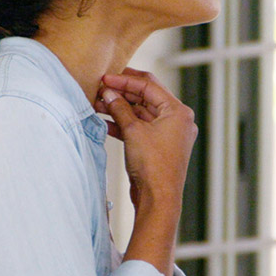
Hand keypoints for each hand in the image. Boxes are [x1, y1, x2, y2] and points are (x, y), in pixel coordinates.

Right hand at [97, 68, 195, 207]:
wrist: (158, 198)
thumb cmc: (153, 166)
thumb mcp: (133, 130)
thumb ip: (119, 108)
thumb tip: (109, 93)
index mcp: (178, 111)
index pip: (149, 85)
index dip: (125, 80)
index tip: (105, 78)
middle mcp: (176, 120)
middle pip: (145, 97)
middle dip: (121, 93)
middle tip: (99, 89)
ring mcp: (168, 133)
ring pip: (140, 113)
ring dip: (119, 108)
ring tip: (97, 103)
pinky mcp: (157, 145)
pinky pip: (139, 127)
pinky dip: (123, 122)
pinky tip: (104, 119)